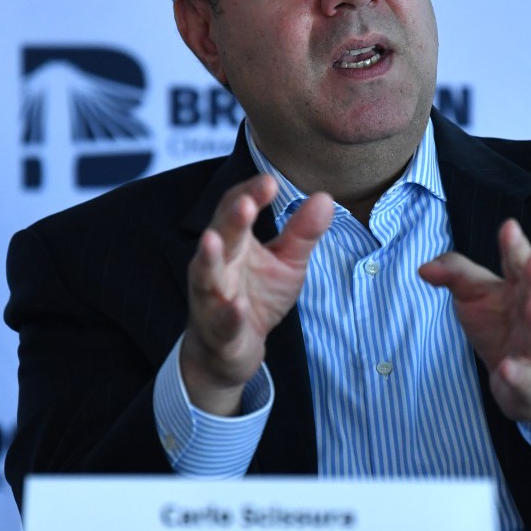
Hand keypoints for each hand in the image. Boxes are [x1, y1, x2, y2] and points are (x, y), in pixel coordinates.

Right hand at [181, 174, 333, 415]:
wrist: (231, 349)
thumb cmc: (256, 296)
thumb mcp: (287, 262)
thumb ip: (302, 232)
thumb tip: (324, 196)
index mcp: (235, 242)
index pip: (235, 208)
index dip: (250, 194)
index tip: (269, 182)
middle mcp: (218, 264)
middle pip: (220, 235)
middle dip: (231, 218)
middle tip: (245, 203)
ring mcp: (212, 297)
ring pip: (205, 275)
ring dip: (210, 258)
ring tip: (214, 241)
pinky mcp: (218, 330)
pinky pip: (222, 321)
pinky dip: (229, 314)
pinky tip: (238, 307)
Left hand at [419, 218, 530, 445]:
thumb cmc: (502, 326)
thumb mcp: (476, 295)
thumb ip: (455, 275)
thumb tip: (423, 267)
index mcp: (520, 289)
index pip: (517, 264)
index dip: (514, 246)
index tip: (509, 227)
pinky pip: (527, 379)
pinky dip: (518, 375)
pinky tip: (507, 369)